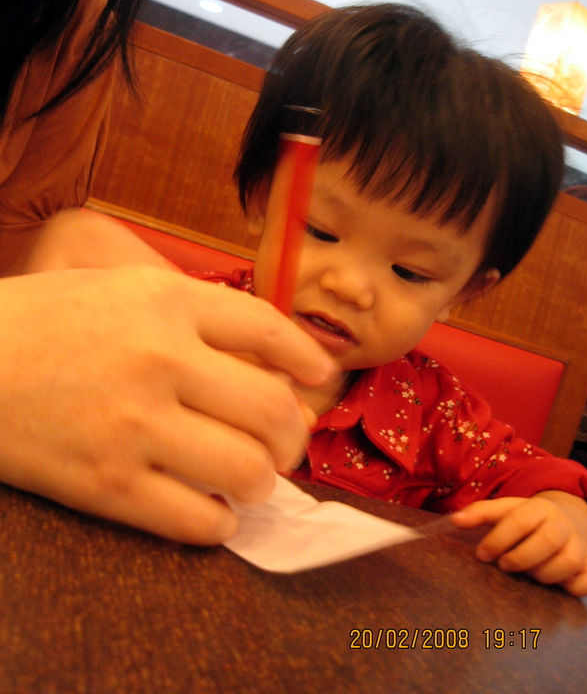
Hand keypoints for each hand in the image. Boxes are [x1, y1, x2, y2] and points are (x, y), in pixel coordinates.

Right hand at [0, 267, 335, 543]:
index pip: (267, 328)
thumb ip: (189, 312)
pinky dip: (220, 523)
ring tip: (251, 479)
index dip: (306, 357)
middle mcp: (159, 359)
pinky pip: (195, 520)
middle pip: (272, 408)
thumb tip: (262, 356)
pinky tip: (213, 510)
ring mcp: (134, 425)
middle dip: (293, 436)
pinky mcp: (106, 485)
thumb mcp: (118, 288)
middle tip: (285, 445)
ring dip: (264, 483)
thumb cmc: (41, 321)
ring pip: (247, 471)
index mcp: (164, 302)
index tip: (320, 376)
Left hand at [451, 495, 586, 596]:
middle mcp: (563, 525)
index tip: (481, 554)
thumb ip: (480, 514)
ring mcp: (580, 547)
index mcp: (539, 508)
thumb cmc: (524, 521)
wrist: (562, 524)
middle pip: (546, 542)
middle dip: (520, 558)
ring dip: (542, 574)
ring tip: (526, 574)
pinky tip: (556, 586)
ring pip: (567, 563)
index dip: (498, 539)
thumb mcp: (504, 511)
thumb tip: (454, 521)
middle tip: (503, 566)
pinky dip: (573, 588)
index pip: (520, 520)